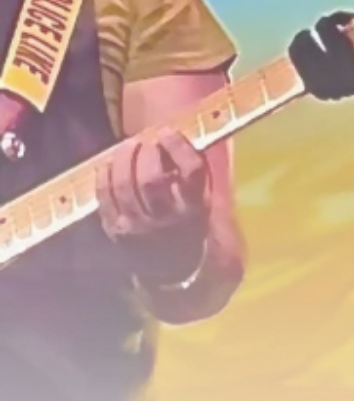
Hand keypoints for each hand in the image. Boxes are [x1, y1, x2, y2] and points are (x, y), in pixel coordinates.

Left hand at [93, 126, 209, 284]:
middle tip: (145, 139)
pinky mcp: (115, 231)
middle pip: (151, 178)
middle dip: (145, 151)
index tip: (168, 131)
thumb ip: (191, 172)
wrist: (172, 268)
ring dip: (124, 157)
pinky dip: (105, 174)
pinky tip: (110, 163)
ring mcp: (137, 227)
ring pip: (125, 185)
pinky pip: (104, 196)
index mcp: (195, 208)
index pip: (190, 171)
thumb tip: (169, 133)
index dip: (178, 147)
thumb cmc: (188, 223)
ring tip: (129, 146)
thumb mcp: (202, 200)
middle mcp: (167, 219)